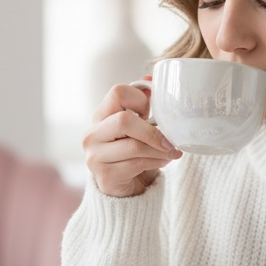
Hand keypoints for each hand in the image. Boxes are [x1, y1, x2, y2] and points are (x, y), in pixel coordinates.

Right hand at [83, 82, 181, 197]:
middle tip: (171, 140)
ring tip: (172, 152)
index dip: (140, 99)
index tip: (152, 112)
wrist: (124, 188)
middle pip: (124, 120)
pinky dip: (156, 162)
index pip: (117, 92)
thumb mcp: (137, 126)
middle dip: (153, 131)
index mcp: (100, 115)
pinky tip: (163, 162)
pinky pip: (136, 164)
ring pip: (134, 146)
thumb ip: (141, 104)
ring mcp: (95, 156)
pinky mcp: (105, 176)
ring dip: (159, 150)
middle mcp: (92, 133)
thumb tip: (151, 78)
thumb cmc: (132, 152)